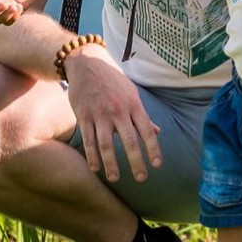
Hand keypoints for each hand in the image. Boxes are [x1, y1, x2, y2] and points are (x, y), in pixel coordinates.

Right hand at [63, 48, 161, 182]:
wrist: (86, 63)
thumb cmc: (112, 80)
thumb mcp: (131, 93)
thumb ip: (142, 115)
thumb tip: (157, 132)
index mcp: (133, 104)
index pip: (147, 130)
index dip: (153, 148)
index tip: (157, 164)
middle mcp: (118, 110)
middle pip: (129, 141)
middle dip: (136, 161)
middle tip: (141, 178)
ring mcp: (99, 114)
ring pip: (106, 144)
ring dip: (111, 163)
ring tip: (115, 178)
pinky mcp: (83, 115)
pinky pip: (88, 139)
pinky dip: (92, 155)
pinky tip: (96, 168)